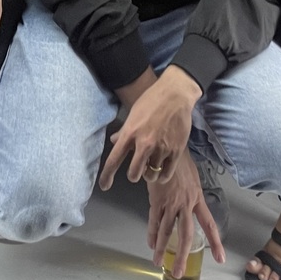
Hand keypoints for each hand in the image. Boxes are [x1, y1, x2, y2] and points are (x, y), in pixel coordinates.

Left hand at [99, 65, 200, 188]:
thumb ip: (124, 131)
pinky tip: (161, 171)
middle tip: (137, 170)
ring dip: (149, 174)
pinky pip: (166, 174)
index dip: (106, 176)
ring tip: (151, 167)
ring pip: (150, 176)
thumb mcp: (133, 114)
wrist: (175, 94)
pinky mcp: (176, 150)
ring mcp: (161, 148)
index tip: (104, 185)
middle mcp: (144, 143)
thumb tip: (113, 142)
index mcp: (130, 133)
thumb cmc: (152, 100)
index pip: (114, 159)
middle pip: (133, 174)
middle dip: (133, 175)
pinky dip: (162, 176)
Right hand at [146, 152, 225, 276]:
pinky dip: (152, 234)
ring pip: (167, 231)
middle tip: (178, 271)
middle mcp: (186, 204)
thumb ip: (189, 189)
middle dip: (182, 255)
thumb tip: (188, 193)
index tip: (220, 258)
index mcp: (197, 198)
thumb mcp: (191, 174)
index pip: (209, 224)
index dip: (215, 242)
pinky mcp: (157, 200)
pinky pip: (154, 221)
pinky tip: (150, 244)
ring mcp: (171, 203)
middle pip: (186, 235)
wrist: (166, 147)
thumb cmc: (179, 159)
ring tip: (158, 262)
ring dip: (162, 248)